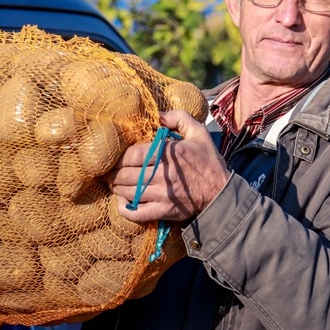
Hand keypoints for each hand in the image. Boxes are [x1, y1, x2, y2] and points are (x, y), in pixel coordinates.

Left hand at [105, 110, 229, 222]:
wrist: (221, 193)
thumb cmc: (208, 161)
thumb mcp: (199, 132)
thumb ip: (179, 118)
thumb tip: (158, 115)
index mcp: (168, 154)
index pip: (132, 155)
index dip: (117, 157)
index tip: (113, 156)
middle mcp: (162, 175)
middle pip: (125, 174)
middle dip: (112, 172)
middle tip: (108, 169)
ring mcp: (162, 195)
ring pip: (127, 192)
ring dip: (116, 187)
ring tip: (113, 182)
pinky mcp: (163, 211)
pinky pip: (136, 213)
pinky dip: (124, 208)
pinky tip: (123, 200)